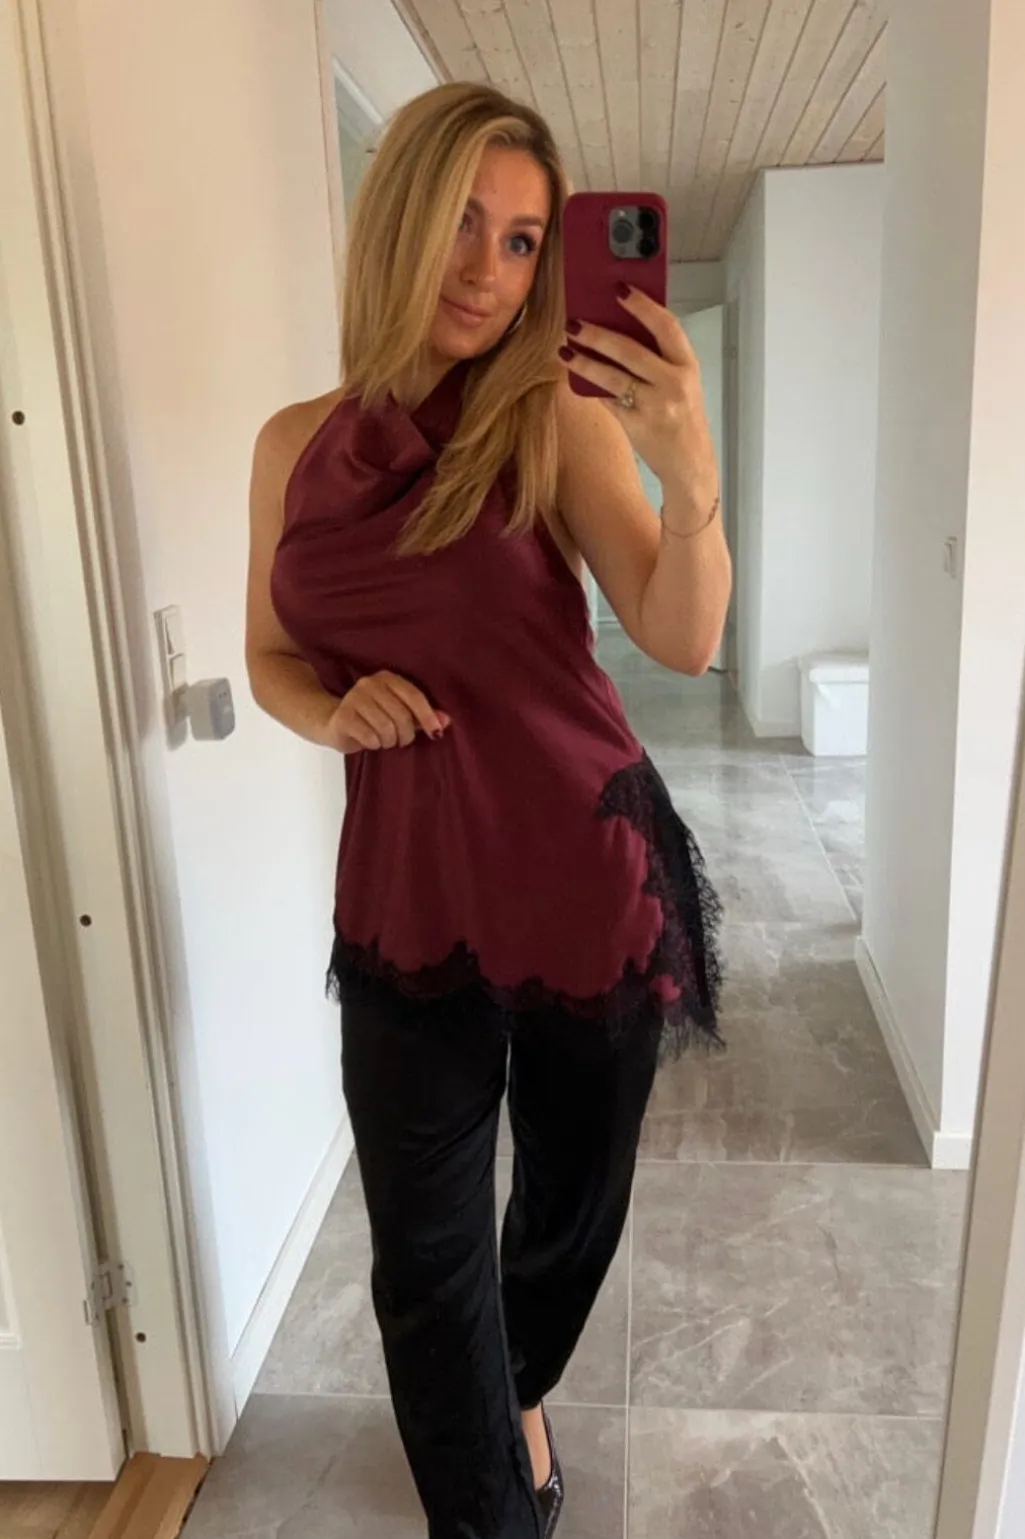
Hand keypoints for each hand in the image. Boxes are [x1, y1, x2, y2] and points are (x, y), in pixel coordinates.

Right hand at [322, 672, 449, 753]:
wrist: (333, 722)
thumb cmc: (372, 719)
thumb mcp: (398, 715)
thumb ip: (421, 716)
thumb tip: (446, 721)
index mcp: (387, 678)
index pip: (414, 696)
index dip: (427, 716)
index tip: (436, 733)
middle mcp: (370, 684)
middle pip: (401, 715)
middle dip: (405, 735)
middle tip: (400, 740)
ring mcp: (354, 698)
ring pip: (386, 728)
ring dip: (389, 741)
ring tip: (384, 740)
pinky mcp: (344, 716)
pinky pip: (370, 737)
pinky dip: (374, 744)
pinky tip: (370, 741)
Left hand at [560, 287, 718, 505]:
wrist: (690, 464)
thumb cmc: (684, 417)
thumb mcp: (682, 383)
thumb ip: (658, 358)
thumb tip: (617, 329)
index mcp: (688, 366)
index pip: (666, 326)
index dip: (642, 305)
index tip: (618, 290)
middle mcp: (673, 384)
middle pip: (630, 350)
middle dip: (598, 334)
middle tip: (574, 323)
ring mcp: (654, 406)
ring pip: (612, 377)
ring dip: (584, 362)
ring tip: (565, 350)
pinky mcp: (636, 425)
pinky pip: (608, 400)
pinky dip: (592, 388)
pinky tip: (576, 377)